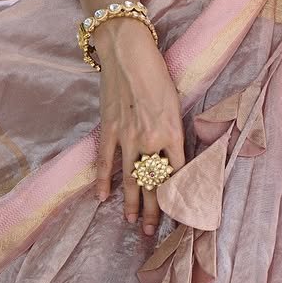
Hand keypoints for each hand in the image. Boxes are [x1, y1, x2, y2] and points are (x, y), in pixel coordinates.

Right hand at [93, 18, 186, 235]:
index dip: (178, 194)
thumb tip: (173, 154)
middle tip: (152, 230)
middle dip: (154, 209)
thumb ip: (172, 129)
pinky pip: (104, 162)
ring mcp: (127, 136)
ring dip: (132, 203)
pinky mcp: (108, 130)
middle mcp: (150, 138)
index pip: (178, 172)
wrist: (128, 52)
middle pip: (154, 182)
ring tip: (132, 222)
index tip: (179, 212)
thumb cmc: (157, 72)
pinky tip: (102, 198)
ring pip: (131, 178)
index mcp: (171, 130)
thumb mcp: (174, 101)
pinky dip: (102, 181)